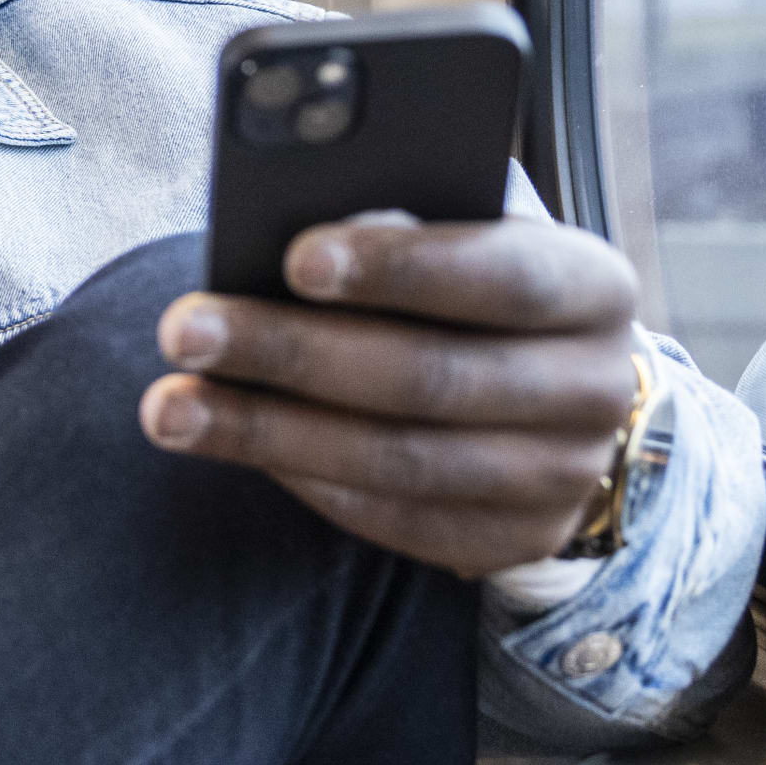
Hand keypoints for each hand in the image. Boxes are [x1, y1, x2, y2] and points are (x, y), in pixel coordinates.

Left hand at [137, 213, 641, 576]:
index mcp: (595, 286)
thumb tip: (304, 232)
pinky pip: (392, 518)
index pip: (504, 276)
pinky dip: (302, 478)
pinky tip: (228, 442)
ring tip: (169, 405)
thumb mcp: (469, 235)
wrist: (557, 394)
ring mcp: (564, 478)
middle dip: (294, 352)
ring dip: (268, 432)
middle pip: (433, 378)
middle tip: (184, 328)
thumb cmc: (476, 289)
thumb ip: (409, 222)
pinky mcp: (514, 542)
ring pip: (399, 461)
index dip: (401, 268)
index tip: (294, 257)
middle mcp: (596, 388)